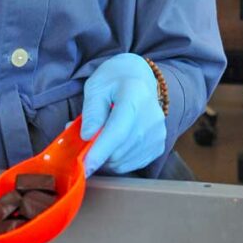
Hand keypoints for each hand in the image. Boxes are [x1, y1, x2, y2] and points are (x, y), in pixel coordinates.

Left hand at [81, 54, 166, 176]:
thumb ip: (91, 111)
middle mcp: (152, 119)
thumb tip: (87, 137)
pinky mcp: (159, 146)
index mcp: (134, 97)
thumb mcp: (95, 87)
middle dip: (96, 153)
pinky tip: (112, 145)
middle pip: (120, 151)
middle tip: (85, 140)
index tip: (84, 166)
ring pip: (124, 162)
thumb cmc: (113, 80)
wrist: (138, 77)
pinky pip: (132, 164)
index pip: (117, 132)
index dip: (99, 151)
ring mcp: (158, 134)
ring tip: (99, 139)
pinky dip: (117, 161)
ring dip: (105, 158)